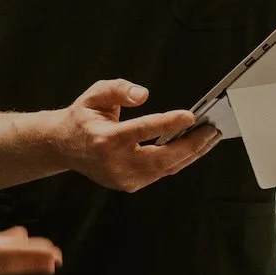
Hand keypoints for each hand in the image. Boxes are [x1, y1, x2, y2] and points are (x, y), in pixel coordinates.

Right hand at [51, 79, 221, 194]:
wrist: (63, 147)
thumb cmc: (82, 119)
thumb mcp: (95, 94)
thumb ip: (119, 90)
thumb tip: (143, 95)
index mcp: (105, 140)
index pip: (143, 131)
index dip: (169, 123)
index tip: (190, 115)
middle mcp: (115, 163)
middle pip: (162, 158)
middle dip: (191, 144)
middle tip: (211, 129)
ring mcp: (122, 178)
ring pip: (165, 169)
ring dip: (190, 153)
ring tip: (208, 138)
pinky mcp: (129, 184)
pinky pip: (160, 173)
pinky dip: (178, 160)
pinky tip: (191, 146)